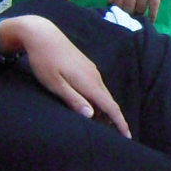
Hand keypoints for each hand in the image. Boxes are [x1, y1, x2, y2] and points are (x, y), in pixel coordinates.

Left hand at [7, 16, 131, 135]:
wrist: (42, 34)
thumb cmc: (44, 60)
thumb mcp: (55, 83)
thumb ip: (73, 99)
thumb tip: (92, 115)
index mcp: (89, 83)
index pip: (110, 106)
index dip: (120, 123)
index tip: (128, 136)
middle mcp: (94, 76)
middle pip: (109, 102)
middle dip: (113, 119)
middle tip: (111, 136)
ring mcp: (91, 70)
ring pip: (103, 94)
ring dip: (104, 109)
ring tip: (100, 124)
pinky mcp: (86, 66)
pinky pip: (97, 87)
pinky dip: (98, 99)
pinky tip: (90, 105)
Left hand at [112, 0, 170, 21]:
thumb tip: (109, 2)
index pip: (117, 2)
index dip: (118, 12)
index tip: (119, 17)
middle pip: (128, 8)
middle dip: (128, 16)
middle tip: (130, 21)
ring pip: (140, 8)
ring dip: (140, 15)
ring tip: (139, 20)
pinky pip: (153, 7)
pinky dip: (152, 16)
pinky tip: (151, 21)